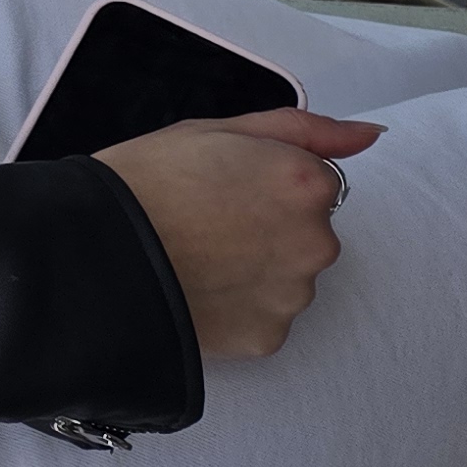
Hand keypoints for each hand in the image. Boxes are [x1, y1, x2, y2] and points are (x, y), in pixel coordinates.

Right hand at [92, 109, 381, 358]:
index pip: (309, 183)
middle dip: (266, 229)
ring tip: (195, 260)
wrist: (94, 250)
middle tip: (202, 224)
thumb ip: (304, 130)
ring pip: (286, 277)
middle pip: (305, 233)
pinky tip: (196, 290)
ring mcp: (294, 294)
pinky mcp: (269, 336)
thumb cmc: (146, 180)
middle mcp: (316, 241)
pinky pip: (263, 317)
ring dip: (254, 271)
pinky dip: (237, 308)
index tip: (220, 188)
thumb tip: (371, 135)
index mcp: (306, 183)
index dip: (261, 182)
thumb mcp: (215, 130)